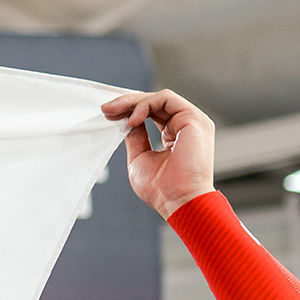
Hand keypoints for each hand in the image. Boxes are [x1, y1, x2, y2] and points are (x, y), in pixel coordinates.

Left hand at [101, 89, 215, 219]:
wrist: (178, 201)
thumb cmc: (162, 189)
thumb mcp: (139, 157)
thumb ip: (136, 137)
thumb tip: (126, 121)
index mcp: (176, 135)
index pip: (152, 113)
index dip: (129, 110)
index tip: (108, 115)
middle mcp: (186, 126)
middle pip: (154, 103)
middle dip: (127, 103)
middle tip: (106, 109)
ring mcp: (192, 121)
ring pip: (159, 98)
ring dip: (133, 102)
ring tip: (114, 112)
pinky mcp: (194, 119)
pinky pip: (166, 99)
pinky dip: (145, 105)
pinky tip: (132, 120)